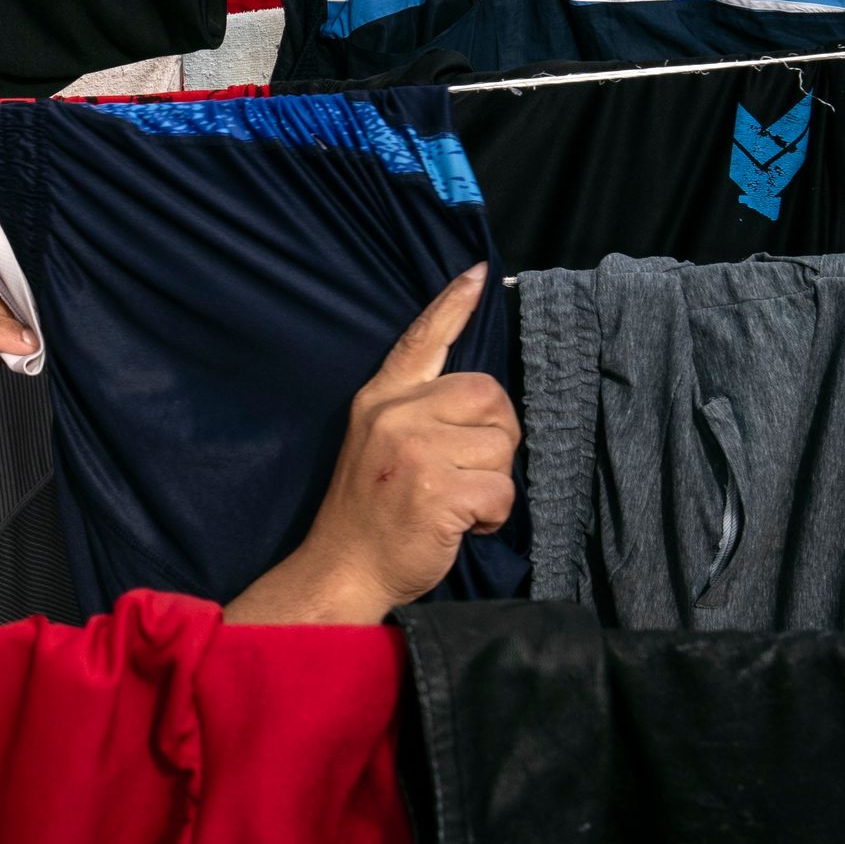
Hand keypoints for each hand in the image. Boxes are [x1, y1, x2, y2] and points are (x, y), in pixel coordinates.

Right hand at [228, 265, 518, 626]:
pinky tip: (463, 527)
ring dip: (494, 484)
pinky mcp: (436, 491)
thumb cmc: (368, 513)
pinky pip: (502, 490)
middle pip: (489, 394)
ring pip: (501, 447)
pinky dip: (494, 516)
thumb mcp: (375, 443)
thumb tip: (478, 400)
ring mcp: (414, 452)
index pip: (420, 341)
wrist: (342, 569)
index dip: (452, 305)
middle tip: (470, 471)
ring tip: (458, 504)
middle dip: (497, 436)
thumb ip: (414, 413)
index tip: (478, 273)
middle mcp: (395, 416)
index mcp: (380, 400)